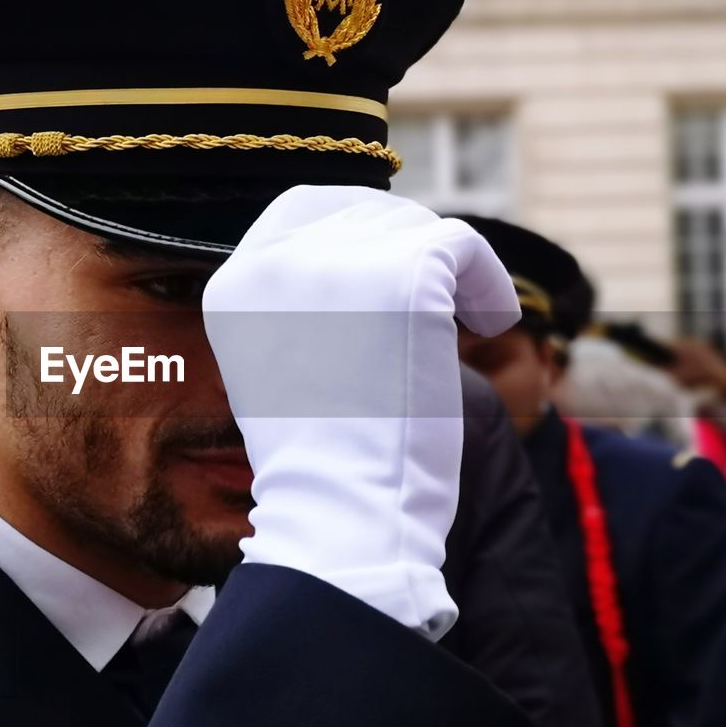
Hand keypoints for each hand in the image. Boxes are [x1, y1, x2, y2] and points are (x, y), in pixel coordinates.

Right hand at [203, 186, 518, 635]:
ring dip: (449, 274)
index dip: (359, 233)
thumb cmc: (325, 460)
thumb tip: (365, 260)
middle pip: (365, 210)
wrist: (344, 516)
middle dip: (409, 249)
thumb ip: (305, 306)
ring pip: (418, 229)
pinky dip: (487, 283)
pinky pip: (464, 247)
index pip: (302, 210)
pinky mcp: (405, 276)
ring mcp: (339, 263)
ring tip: (466, 325)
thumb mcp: (284, 366)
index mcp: (236, 283)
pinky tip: (489, 324)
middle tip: (442, 301)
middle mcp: (276, 260)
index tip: (393, 275)